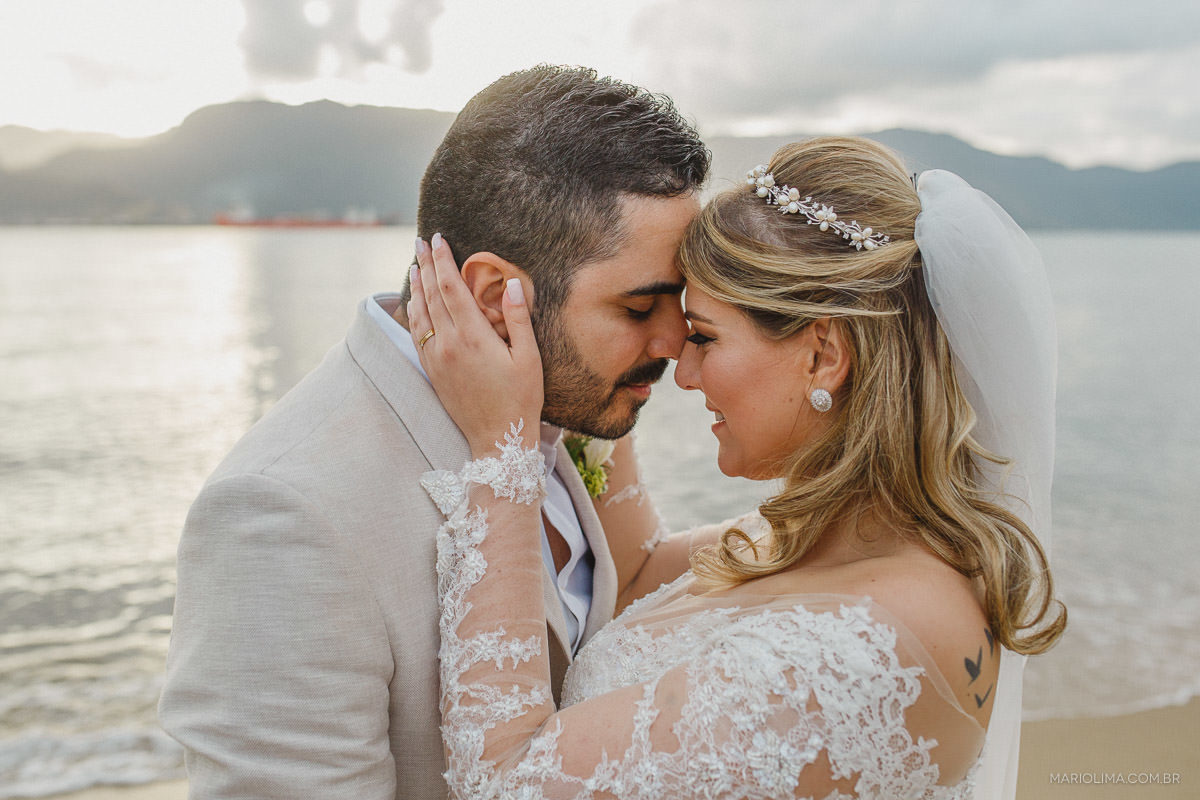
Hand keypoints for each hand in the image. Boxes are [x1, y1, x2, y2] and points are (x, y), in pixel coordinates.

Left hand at [407, 234, 542, 456]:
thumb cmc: (520, 399)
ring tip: (413, 265)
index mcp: (473, 337)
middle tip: (419, 242)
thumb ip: (518, 319)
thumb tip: (510, 283)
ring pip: (419, 313)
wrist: (497, 438)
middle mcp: (448, 344)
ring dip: (415, 286)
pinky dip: (413, 312)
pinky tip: (413, 302)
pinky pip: (416, 334)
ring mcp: (436, 358)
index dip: (443, 261)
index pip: (451, 288)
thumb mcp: (529, 358)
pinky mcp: (432, 371)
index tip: (438, 239)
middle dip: (425, 265)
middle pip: (431, 295)